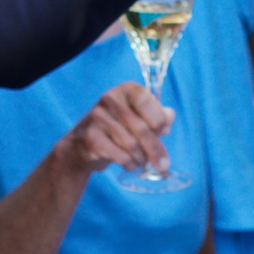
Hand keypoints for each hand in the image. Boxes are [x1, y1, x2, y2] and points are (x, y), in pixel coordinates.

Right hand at [54, 81, 173, 175]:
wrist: (84, 143)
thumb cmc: (120, 126)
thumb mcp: (140, 116)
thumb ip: (158, 115)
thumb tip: (169, 117)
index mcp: (125, 90)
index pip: (144, 100)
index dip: (158, 117)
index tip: (165, 131)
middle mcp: (109, 99)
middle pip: (140, 128)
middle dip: (155, 149)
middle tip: (163, 164)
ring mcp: (98, 118)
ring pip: (131, 145)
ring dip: (141, 158)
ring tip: (142, 161)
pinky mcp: (91, 137)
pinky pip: (120, 155)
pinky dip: (130, 163)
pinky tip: (130, 163)